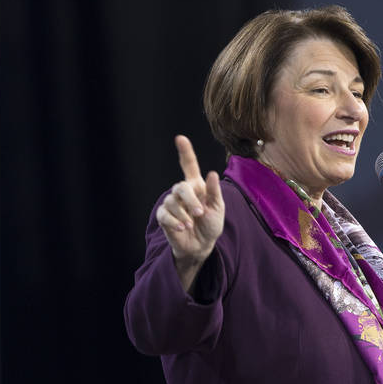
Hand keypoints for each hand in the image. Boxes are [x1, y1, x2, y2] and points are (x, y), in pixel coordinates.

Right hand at [156, 135, 224, 289]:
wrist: (202, 245)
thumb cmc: (211, 224)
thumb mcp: (218, 209)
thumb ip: (215, 193)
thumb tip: (212, 173)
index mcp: (197, 186)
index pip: (189, 165)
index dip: (185, 151)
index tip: (180, 138)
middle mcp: (183, 192)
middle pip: (180, 187)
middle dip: (190, 200)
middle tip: (199, 213)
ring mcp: (172, 203)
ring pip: (172, 202)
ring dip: (184, 214)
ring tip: (191, 224)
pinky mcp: (164, 216)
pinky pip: (165, 214)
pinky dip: (174, 221)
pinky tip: (182, 228)